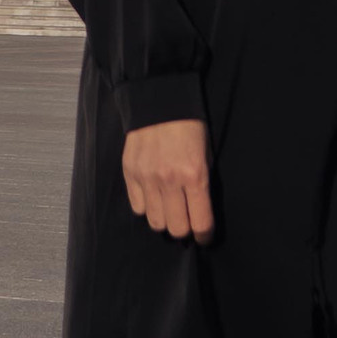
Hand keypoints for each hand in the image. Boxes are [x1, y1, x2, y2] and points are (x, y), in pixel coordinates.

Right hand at [123, 120, 214, 240]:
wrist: (160, 100)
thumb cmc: (189, 127)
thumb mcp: (206, 154)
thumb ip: (202, 184)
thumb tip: (199, 212)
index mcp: (194, 175)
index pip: (200, 223)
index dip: (204, 236)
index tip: (204, 237)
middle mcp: (170, 180)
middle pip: (176, 228)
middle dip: (184, 230)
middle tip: (186, 222)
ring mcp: (147, 177)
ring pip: (155, 222)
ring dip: (164, 220)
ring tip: (169, 210)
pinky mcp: (130, 173)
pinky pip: (138, 207)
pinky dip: (147, 207)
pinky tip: (153, 197)